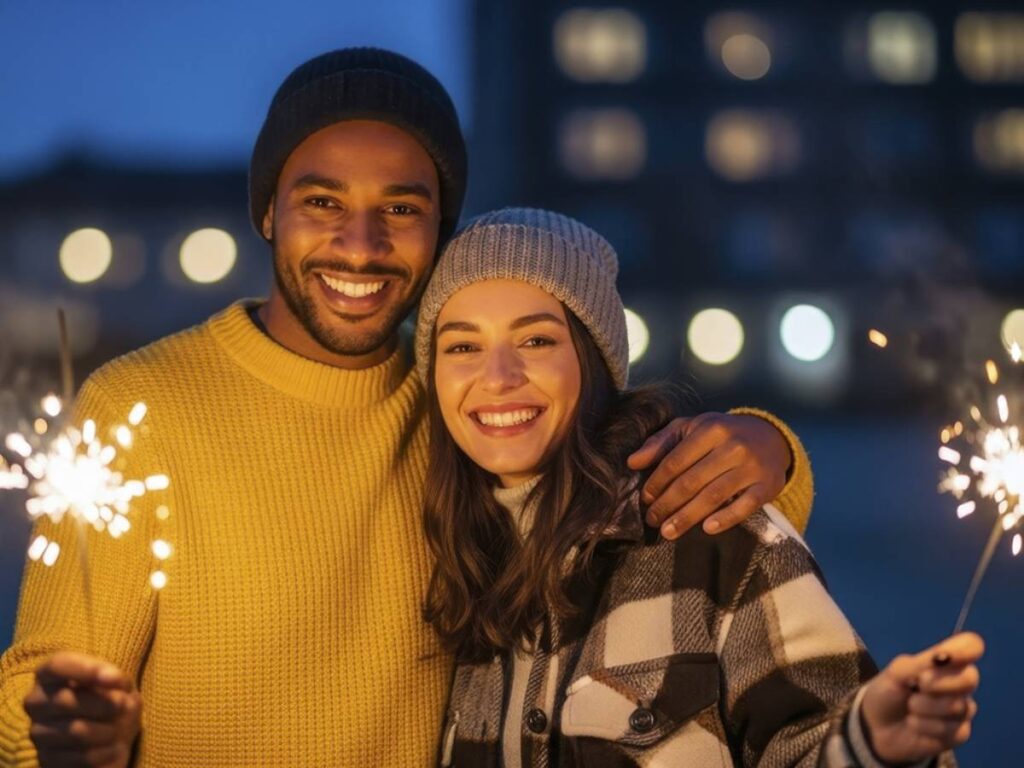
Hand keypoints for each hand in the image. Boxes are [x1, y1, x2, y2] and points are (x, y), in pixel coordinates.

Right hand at [24, 652, 140, 767]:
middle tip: (124, 706)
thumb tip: (111, 679)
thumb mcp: (118, 683)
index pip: (56, 665)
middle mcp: (36, 702)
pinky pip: (81, 757)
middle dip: (104, 704)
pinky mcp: (46, 759)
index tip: (115, 678)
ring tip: (120, 728)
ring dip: (109, 729)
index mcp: (49, 675)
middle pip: (66, 701)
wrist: (111, 735)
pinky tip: (116, 747)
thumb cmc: (112, 699)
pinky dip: (107, 752)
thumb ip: (114, 677)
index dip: (85, 670)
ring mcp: (37, 732)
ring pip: (75, 730)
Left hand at [627, 412, 791, 538]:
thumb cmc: (722, 434)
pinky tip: (707, 529)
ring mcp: (752, 467)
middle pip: (692, 481)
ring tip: (668, 532)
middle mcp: (732, 446)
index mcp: (711, 429)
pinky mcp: (768, 486)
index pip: (676, 460)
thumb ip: (661, 442)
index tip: (646, 499)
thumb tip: (632, 462)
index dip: (658, 482)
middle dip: (668, 504)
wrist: (771, 437)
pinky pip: (745, 506)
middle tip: (652, 520)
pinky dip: (726, 519)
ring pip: (714, 496)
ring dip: (688, 516)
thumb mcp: (691, 428)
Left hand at [861, 633, 982, 763]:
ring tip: (910, 706)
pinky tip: (914, 724)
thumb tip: (943, 657)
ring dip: (926, 707)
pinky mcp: (959, 733)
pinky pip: (953, 730)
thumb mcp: (897, 673)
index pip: (971, 646)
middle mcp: (959, 683)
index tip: (943, 656)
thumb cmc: (888, 692)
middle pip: (970, 678)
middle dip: (941, 682)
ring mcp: (962, 709)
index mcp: (945, 661)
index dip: (965, 648)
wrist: (876, 726)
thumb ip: (921, 664)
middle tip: (919, 684)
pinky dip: (926, 726)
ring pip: (958, 707)